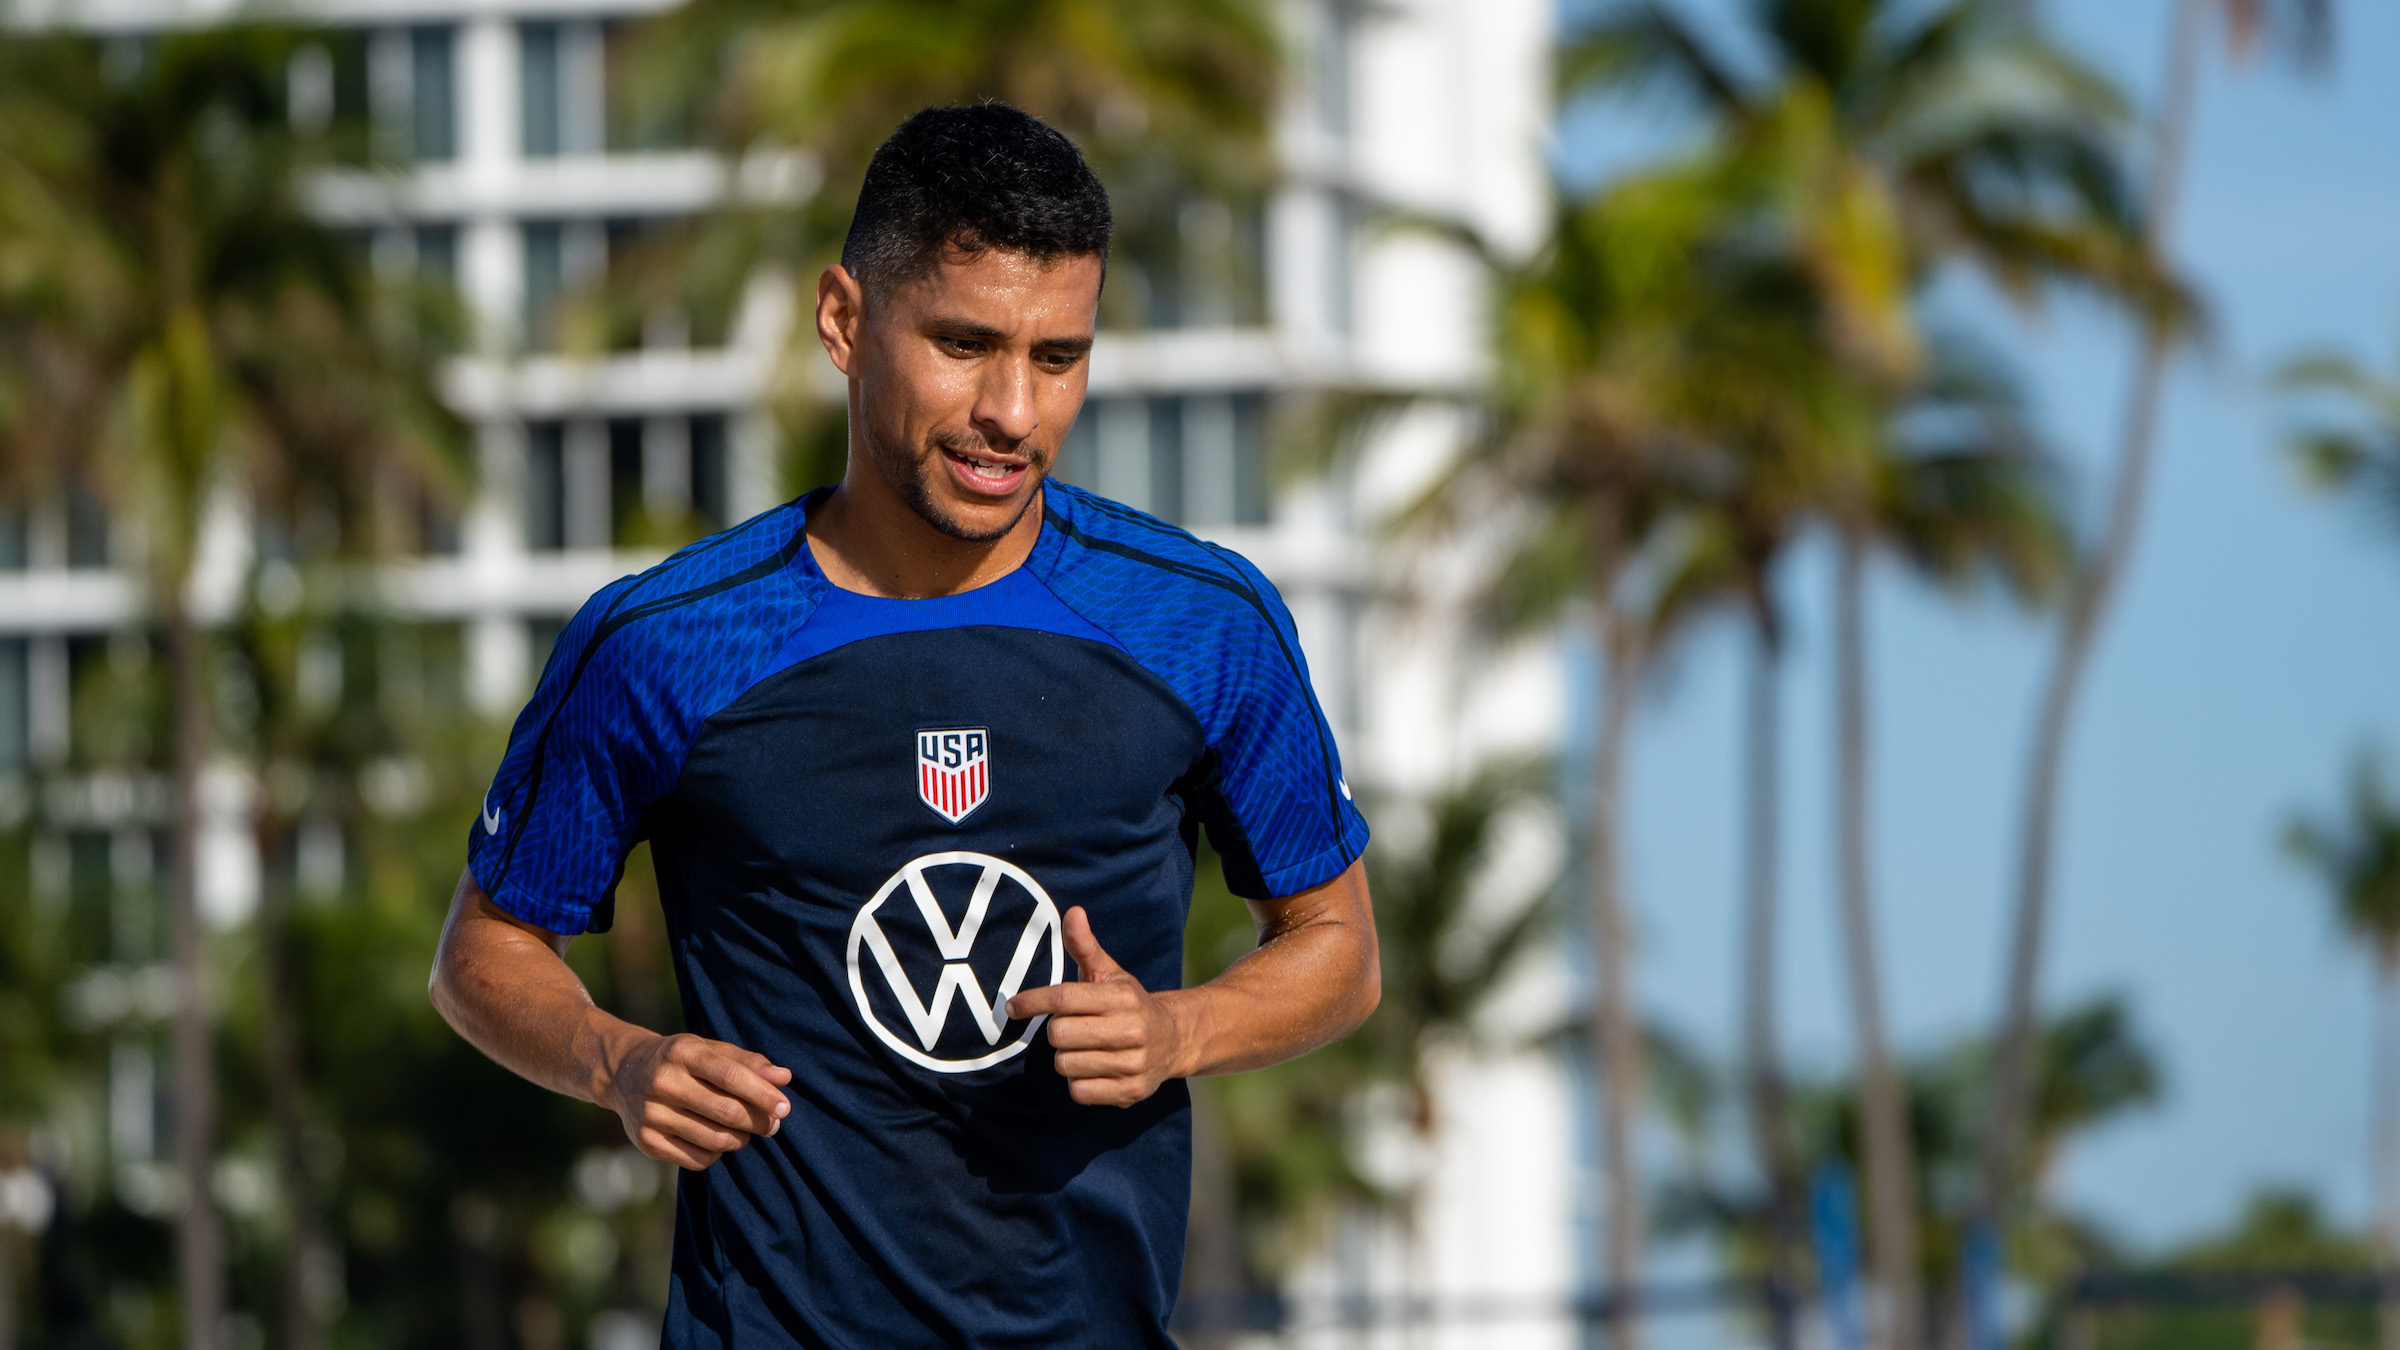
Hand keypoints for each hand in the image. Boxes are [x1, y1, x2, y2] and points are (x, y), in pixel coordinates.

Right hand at [603, 1031, 792, 1169]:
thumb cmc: (680, 1060)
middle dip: (758, 1121)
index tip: (784, 1107)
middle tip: (772, 1124)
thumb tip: (784, 1078)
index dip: (762, 1094)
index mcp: (683, 1053)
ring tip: (745, 1131)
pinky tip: (717, 1140)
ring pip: (714, 1140)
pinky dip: (717, 1154)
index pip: (731, 1076)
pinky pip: (697, 1159)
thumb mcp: (708, 1049)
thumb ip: (747, 1062)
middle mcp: (664, 1083)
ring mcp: (651, 1114)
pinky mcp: (646, 1141)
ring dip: (740, 1139)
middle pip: (726, 1112)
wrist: (624, 1072)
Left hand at [1007, 907, 1189, 1107]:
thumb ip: (1086, 947)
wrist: (1175, 1040)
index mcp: (1122, 997)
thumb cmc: (1129, 1004)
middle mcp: (1131, 1030)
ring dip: (1068, 1058)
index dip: (1033, 1001)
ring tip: (1088, 1049)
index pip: (1064, 998)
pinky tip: (1095, 1069)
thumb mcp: (1110, 973)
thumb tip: (1073, 912)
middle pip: (1059, 1034)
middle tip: (1073, 1028)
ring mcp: (1132, 1063)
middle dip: (1058, 1031)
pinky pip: (1079, 1091)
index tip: (1013, 1006)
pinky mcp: (1130, 1092)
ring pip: (1066, 1065)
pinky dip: (1079, 1082)